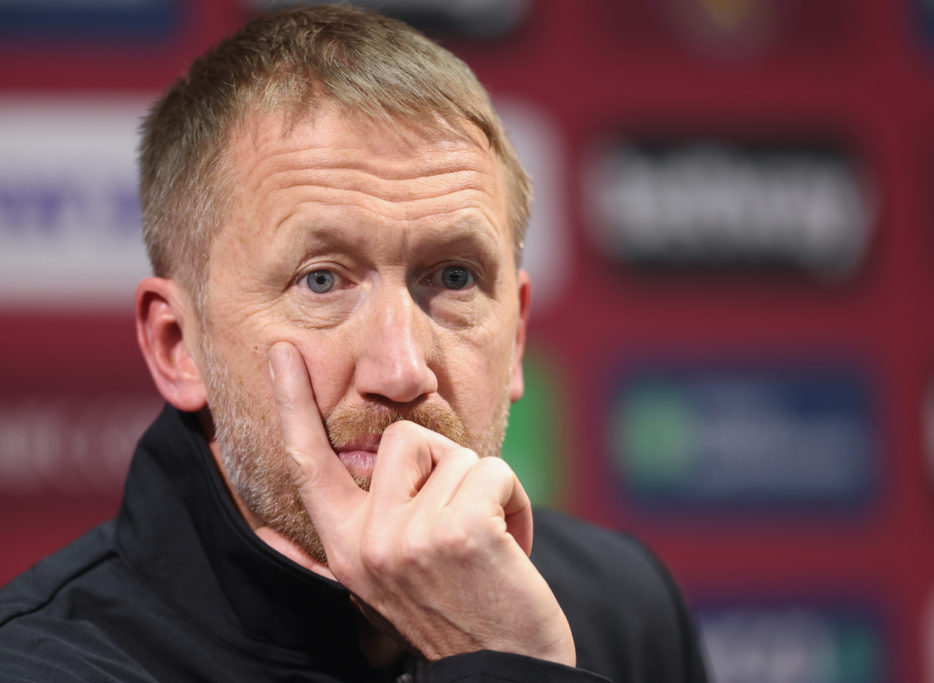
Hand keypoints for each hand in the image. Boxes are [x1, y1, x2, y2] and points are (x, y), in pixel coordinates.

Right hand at [266, 341, 575, 665]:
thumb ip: (348, 541)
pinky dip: (517, 502)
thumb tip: (277, 524)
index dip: (292, 404)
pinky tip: (512, 549)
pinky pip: (495, 471)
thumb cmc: (457, 614)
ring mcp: (409, 537)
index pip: (309, 463)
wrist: (505, 672)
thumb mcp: (384, 582)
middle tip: (462, 524)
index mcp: (345, 547)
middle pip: (403, 438)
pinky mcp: (458, 532)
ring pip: (457, 454)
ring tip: (490, 546)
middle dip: (447, 467)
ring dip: (487, 492)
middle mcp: (367, 541)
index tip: (284, 353)